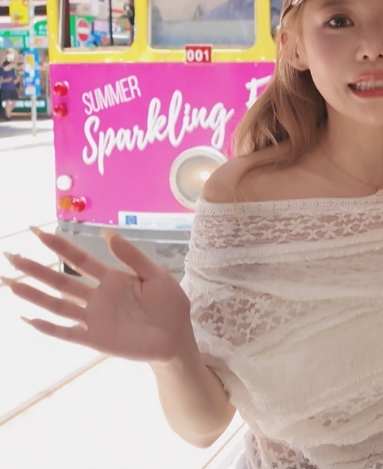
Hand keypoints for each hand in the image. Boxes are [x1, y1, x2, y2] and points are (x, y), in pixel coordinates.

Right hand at [2, 228, 195, 362]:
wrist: (178, 338)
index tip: (38, 232)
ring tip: (10, 283)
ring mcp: (94, 318)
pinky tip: (28, 318)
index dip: (60, 247)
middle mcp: (97, 297)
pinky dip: (47, 327)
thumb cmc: (169, 306)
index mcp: (112, 279)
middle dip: (36, 269)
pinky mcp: (95, 339)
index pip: (80, 260)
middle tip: (10, 256)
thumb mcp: (156, 276)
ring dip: (34, 295)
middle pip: (61, 281)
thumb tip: (108, 234)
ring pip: (58, 304)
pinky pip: (66, 332)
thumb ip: (132, 257)